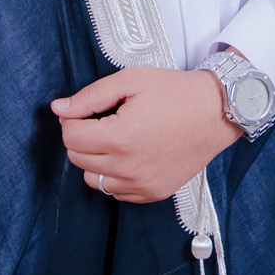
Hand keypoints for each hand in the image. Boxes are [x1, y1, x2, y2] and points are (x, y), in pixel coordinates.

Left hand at [53, 66, 242, 202]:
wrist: (216, 112)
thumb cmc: (176, 92)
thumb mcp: (130, 81)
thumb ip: (89, 96)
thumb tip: (58, 108)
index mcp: (119, 138)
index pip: (70, 136)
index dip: (73, 119)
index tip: (89, 110)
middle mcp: (127, 167)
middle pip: (77, 158)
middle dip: (83, 138)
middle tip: (105, 120)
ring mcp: (141, 184)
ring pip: (93, 179)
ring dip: (96, 159)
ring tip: (118, 139)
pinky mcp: (153, 193)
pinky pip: (116, 192)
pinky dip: (116, 175)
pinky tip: (131, 155)